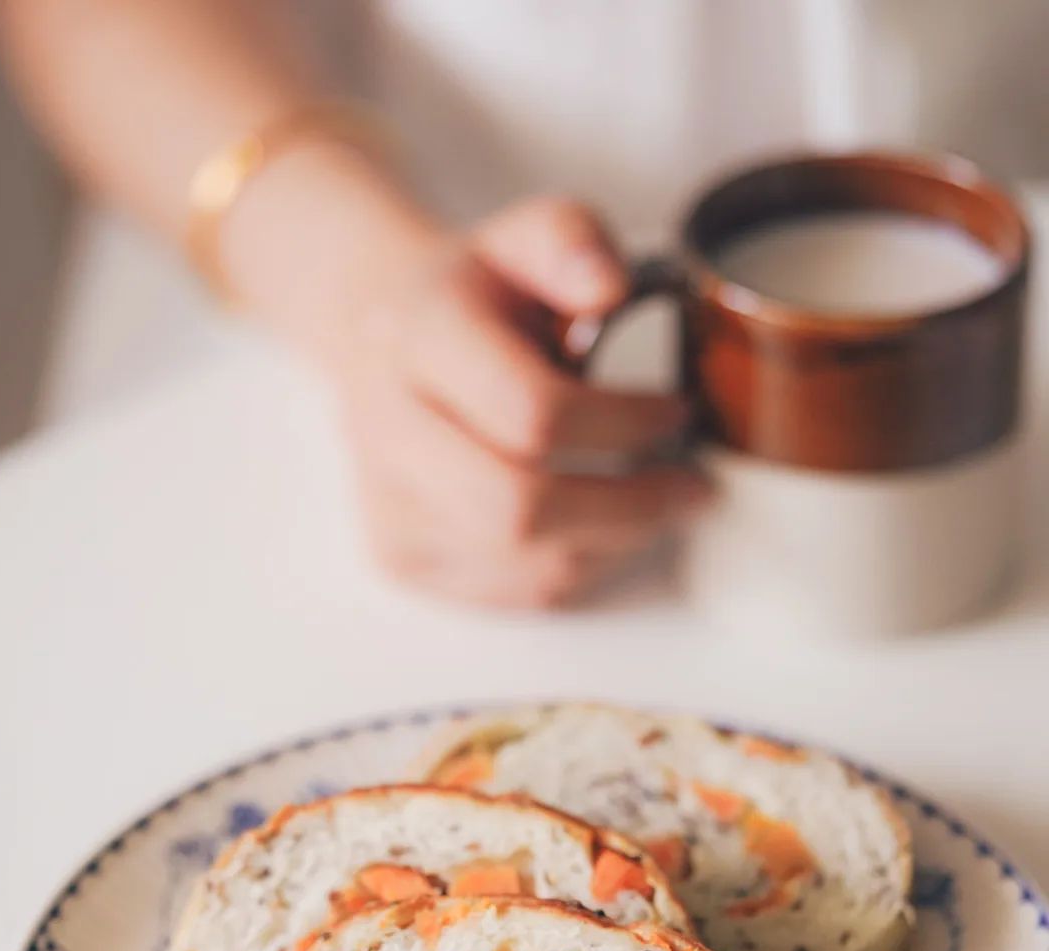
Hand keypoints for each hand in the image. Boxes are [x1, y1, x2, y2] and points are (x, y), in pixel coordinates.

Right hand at [337, 196, 702, 606]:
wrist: (382, 340)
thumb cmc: (476, 297)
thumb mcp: (525, 236)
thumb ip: (572, 240)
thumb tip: (608, 288)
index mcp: (418, 340)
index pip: (532, 413)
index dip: (624, 425)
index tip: (676, 412)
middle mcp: (387, 430)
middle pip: (522, 509)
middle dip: (631, 505)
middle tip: (691, 486)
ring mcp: (389, 507)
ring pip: (531, 564)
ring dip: (616, 539)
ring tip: (652, 499)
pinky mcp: (403, 560)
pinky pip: (519, 592)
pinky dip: (581, 564)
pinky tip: (597, 523)